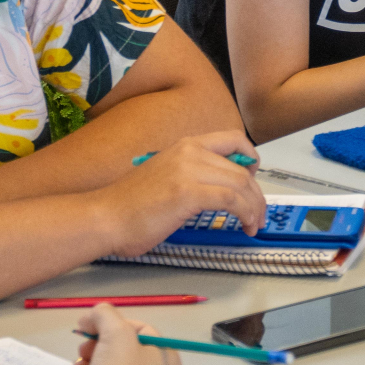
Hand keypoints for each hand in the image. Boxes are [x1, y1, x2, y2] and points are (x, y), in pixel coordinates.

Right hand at [98, 131, 265, 256]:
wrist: (105, 217)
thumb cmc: (130, 206)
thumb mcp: (167, 177)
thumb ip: (193, 175)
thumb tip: (221, 186)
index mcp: (184, 145)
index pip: (233, 138)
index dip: (251, 157)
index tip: (254, 178)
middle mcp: (189, 151)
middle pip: (241, 167)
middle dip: (256, 193)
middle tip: (259, 213)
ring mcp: (188, 170)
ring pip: (241, 183)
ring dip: (255, 206)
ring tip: (253, 224)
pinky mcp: (187, 192)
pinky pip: (231, 199)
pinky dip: (245, 213)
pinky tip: (244, 225)